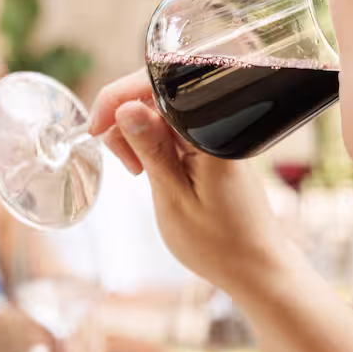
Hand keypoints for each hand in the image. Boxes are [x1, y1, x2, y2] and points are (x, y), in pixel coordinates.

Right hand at [90, 70, 279, 295]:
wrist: (256, 267)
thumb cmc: (219, 242)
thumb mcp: (173, 198)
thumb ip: (151, 149)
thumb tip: (124, 106)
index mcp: (210, 131)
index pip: (157, 84)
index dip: (118, 98)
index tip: (95, 130)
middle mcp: (215, 124)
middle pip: (155, 93)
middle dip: (125, 119)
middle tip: (126, 164)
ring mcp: (214, 134)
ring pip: (160, 112)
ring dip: (138, 135)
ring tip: (139, 173)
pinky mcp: (211, 146)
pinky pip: (173, 130)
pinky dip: (153, 146)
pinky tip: (152, 172)